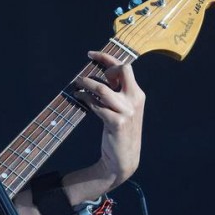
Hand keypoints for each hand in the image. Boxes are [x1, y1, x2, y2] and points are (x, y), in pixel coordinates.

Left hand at [74, 50, 145, 186]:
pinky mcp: (117, 123)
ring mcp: (127, 111)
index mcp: (137, 94)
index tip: (91, 54)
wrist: (124, 159)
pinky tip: (80, 99)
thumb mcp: (123, 109)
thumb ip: (116, 92)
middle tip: (86, 69)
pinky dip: (86, 100)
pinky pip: (97, 106)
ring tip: (77, 85)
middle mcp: (135, 100)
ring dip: (87, 84)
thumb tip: (102, 74)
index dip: (107, 58)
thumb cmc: (120, 132)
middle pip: (122, 70)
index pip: (125, 68)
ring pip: (103, 89)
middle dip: (103, 65)